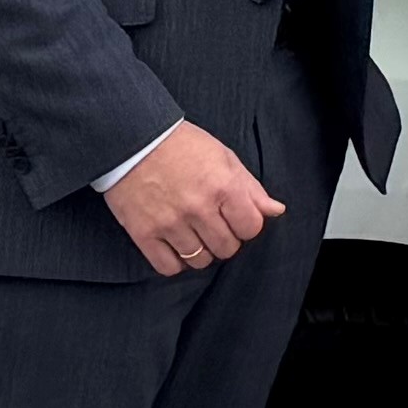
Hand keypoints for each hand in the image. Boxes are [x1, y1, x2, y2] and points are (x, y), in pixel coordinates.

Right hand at [106, 121, 283, 275]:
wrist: (132, 140)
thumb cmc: (181, 145)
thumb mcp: (223, 157)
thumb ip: (251, 187)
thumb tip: (275, 210)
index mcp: (223, 186)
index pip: (251, 228)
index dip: (246, 225)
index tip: (235, 218)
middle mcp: (199, 208)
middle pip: (227, 248)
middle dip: (225, 239)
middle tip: (213, 225)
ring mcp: (170, 223)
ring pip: (200, 260)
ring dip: (201, 251)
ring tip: (194, 234)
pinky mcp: (144, 233)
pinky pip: (168, 267)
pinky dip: (175, 262)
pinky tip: (175, 246)